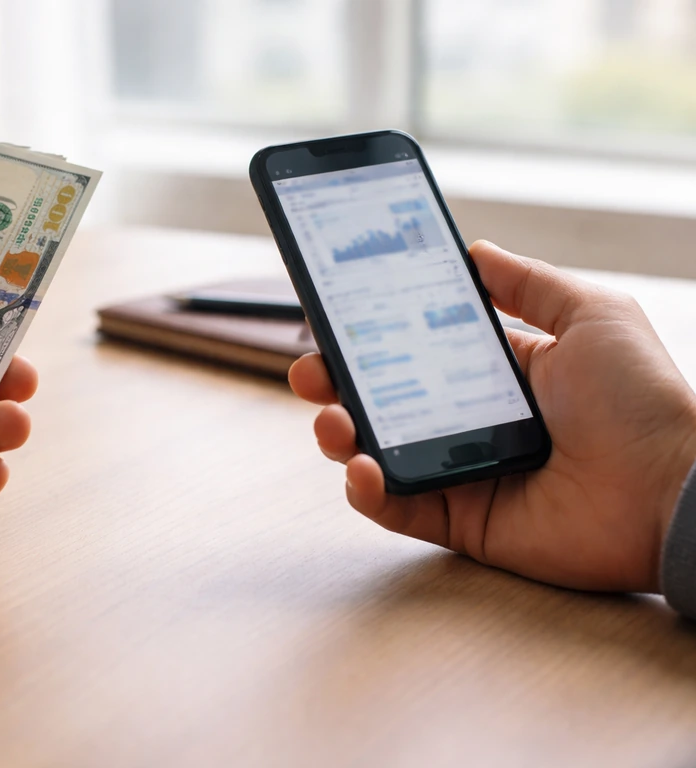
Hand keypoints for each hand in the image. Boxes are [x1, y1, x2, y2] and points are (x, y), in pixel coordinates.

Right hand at [290, 241, 695, 593]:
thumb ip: (529, 282)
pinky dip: (367, 492)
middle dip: (335, 384)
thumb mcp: (592, 314)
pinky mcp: (461, 521)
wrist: (673, 489)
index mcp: (494, 373)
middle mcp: (469, 420)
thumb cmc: (642, 399)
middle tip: (311, 370)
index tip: (333, 314)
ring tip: (331, 420)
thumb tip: (475, 251)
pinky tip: (362, 469)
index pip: (414, 349)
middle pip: (381, 401)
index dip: (370, 334)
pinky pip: (397, 508)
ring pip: (376, 453)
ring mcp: (460, 472)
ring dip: (339, 434)